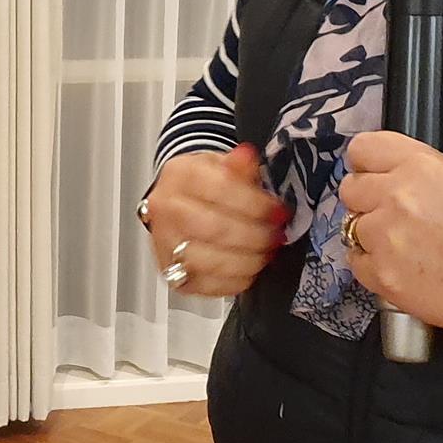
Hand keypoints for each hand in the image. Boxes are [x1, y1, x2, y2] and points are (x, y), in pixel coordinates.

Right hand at [143, 144, 289, 298]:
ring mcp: (164, 244)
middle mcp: (166, 209)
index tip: (278, 212)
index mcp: (180, 175)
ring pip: (210, 261)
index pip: (220, 189)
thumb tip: (246, 157)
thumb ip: (238, 165)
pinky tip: (249, 270)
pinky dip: (234, 281)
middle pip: (215, 228)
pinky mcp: (170, 273)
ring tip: (266, 253)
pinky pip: (206, 285)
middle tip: (277, 236)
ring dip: (248, 261)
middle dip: (256, 236)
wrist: (177, 202)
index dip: (255, 204)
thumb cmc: (203, 184)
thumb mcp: (221, 164)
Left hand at [338, 131, 442, 341]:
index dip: (366, 162)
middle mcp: (397, 197)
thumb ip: (424, 169)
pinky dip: (373, 264)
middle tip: (390, 213)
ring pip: (351, 227)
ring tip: (404, 245)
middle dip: (367, 199)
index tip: (370, 173)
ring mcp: (386, 238)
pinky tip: (401, 266)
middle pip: (350, 188)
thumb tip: (396, 172)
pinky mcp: (382, 276)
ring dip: (372, 234)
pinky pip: (356, 262)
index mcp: (420, 167)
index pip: (363, 148)